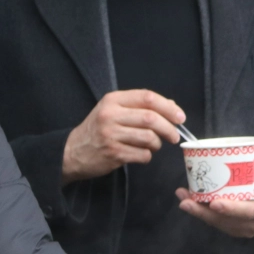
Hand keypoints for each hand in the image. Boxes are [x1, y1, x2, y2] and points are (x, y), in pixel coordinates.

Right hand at [62, 90, 186, 183]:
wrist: (73, 151)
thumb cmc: (97, 130)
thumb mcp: (113, 110)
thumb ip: (139, 106)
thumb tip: (172, 107)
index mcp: (112, 100)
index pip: (147, 98)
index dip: (168, 107)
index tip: (180, 117)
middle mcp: (111, 115)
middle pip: (151, 118)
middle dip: (168, 128)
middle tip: (174, 136)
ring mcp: (111, 135)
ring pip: (149, 138)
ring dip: (157, 144)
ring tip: (152, 146)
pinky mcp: (113, 153)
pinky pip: (142, 155)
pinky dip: (147, 156)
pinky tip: (140, 154)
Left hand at [176, 147, 253, 237]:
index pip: (248, 212)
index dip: (231, 209)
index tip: (215, 203)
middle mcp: (252, 224)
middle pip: (225, 220)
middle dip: (204, 212)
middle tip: (186, 200)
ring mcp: (240, 228)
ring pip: (216, 222)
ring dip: (197, 211)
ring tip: (182, 196)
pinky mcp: (231, 227)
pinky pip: (214, 221)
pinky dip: (199, 211)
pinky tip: (186, 198)